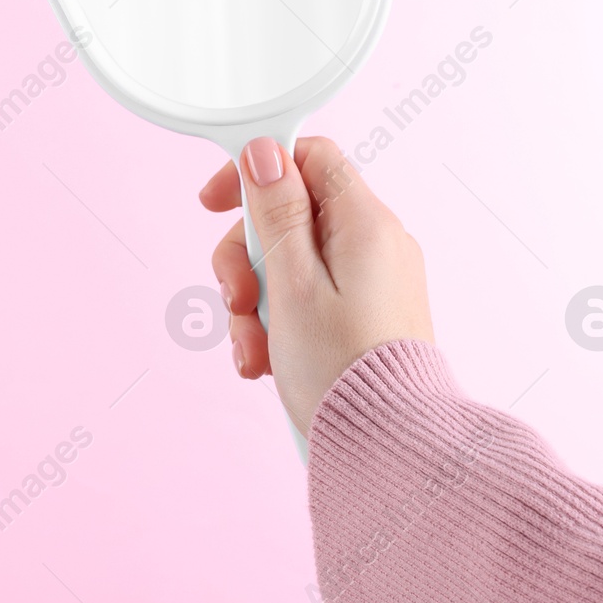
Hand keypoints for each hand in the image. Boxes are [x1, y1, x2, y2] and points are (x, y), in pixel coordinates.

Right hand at [199, 136, 433, 435]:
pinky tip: (265, 361)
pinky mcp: (364, 316)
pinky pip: (307, 298)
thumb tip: (264, 153)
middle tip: (237, 298)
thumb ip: (277, 212)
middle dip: (246, 257)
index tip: (214, 202)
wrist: (387, 449)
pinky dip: (279, 323)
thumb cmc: (341, 371)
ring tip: (252, 349)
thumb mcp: (292, 283)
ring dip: (256, 302)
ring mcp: (371, 282)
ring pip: (289, 263)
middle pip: (288, 216)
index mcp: (364, 224)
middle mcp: (375, 245)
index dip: (254, 171)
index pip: (307, 157)